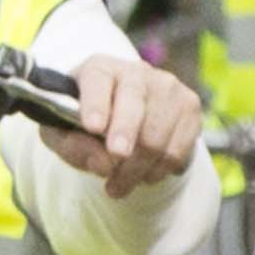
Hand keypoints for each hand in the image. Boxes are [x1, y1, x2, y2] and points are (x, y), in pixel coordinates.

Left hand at [59, 57, 206, 190]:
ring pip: (156, 135)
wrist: (125, 118)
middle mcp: (136, 71)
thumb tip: (103, 164)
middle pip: (133, 103)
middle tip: (116, 156)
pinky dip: (158, 171)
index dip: (95, 103)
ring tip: (118, 184)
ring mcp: (168, 87)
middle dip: (126, 131)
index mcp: (99, 69)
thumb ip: (72, 146)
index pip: (97, 80)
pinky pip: (177, 149)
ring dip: (136, 169)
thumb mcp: (64, 135)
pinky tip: (143, 174)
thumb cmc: (88, 124)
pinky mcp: (190, 106)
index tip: (92, 127)